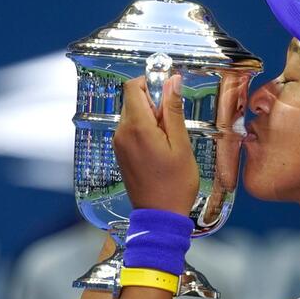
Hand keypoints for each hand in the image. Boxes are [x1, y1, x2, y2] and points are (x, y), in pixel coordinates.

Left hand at [113, 74, 198, 215]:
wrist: (159, 216)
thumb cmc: (174, 184)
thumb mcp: (181, 144)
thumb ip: (173, 110)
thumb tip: (172, 81)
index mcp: (137, 127)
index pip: (133, 86)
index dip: (151, 83)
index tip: (169, 92)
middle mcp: (122, 133)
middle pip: (133, 99)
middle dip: (153, 101)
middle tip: (173, 121)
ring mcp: (119, 144)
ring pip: (133, 114)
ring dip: (151, 117)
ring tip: (169, 138)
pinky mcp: (121, 153)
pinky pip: (131, 130)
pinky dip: (145, 129)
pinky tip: (161, 147)